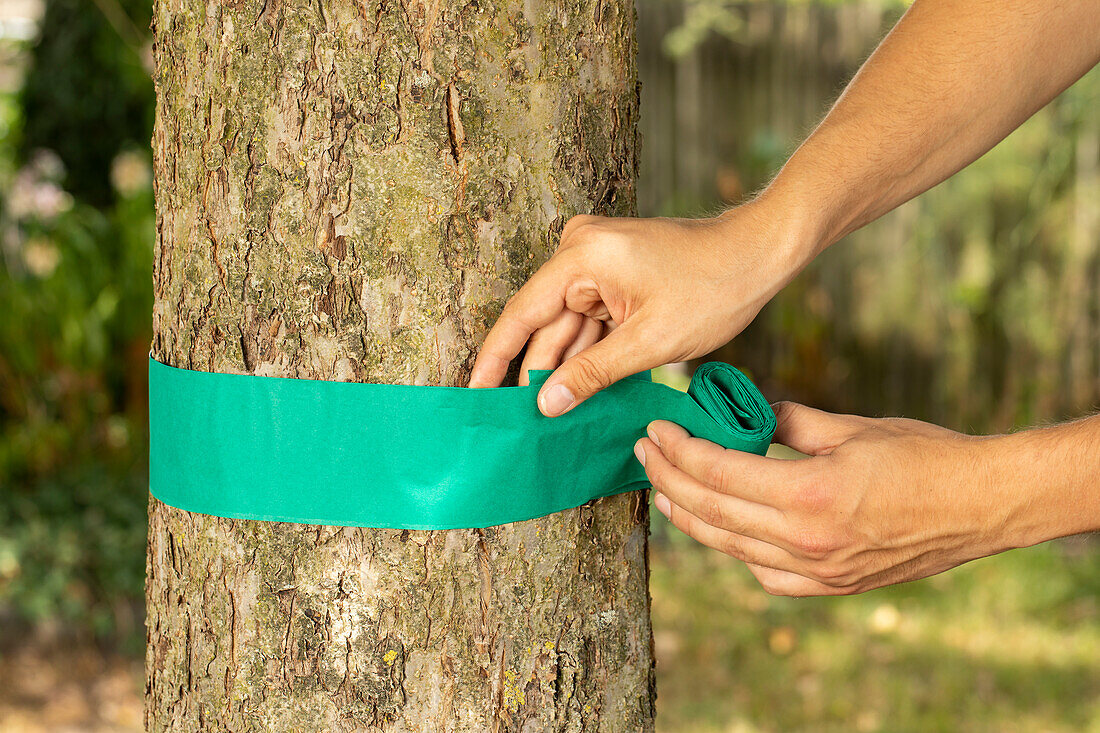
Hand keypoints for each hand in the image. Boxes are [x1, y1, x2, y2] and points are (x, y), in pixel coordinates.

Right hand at [467, 204, 806, 415]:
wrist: (760, 253)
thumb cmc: (715, 287)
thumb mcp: (651, 341)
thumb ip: (592, 373)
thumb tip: (545, 404)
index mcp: (582, 256)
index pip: (522, 315)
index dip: (495, 359)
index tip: (473, 394)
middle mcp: (580, 251)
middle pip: (545, 324)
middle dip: (536, 373)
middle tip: (513, 423)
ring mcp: (596, 261)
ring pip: (568, 327)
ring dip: (564, 369)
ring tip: (545, 418)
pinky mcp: (612, 274)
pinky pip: (589, 321)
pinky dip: (588, 354)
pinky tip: (577, 392)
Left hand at [634, 402, 1022, 595]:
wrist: (982, 505)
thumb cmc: (925, 456)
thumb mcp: (851, 427)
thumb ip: (790, 422)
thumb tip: (749, 411)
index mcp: (808, 495)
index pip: (719, 473)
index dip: (680, 449)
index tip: (656, 428)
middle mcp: (806, 541)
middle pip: (712, 512)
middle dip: (670, 478)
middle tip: (645, 452)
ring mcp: (818, 571)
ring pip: (731, 548)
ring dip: (690, 518)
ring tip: (663, 491)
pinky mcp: (832, 585)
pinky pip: (767, 576)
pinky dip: (736, 551)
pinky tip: (722, 530)